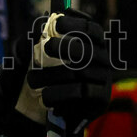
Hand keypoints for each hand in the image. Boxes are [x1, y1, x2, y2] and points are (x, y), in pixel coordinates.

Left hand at [0, 10, 112, 136]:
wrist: (59, 112)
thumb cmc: (51, 78)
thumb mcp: (42, 58)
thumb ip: (40, 42)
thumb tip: (37, 27)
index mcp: (93, 44)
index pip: (90, 29)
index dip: (75, 24)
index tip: (56, 23)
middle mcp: (103, 59)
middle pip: (88, 49)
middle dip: (66, 46)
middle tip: (47, 47)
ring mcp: (104, 78)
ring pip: (80, 72)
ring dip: (53, 75)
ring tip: (32, 80)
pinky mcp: (102, 98)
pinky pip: (82, 93)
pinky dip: (61, 94)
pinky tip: (45, 97)